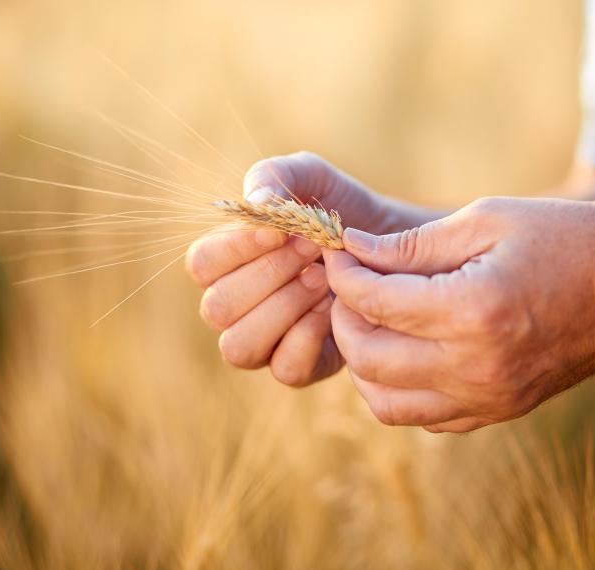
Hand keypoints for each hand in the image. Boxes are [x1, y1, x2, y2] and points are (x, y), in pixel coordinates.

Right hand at [185, 152, 441, 385]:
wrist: (393, 247)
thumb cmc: (341, 210)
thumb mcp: (313, 178)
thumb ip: (276, 176)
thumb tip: (257, 202)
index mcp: (227, 263)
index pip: (201, 264)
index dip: (236, 248)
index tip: (281, 231)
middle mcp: (236, 308)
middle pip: (217, 308)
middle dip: (270, 275)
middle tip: (314, 251)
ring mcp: (265, 343)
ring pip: (240, 347)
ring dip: (284, 308)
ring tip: (323, 279)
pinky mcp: (300, 367)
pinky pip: (285, 370)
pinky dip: (309, 337)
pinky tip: (333, 307)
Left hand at [323, 197, 594, 431]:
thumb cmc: (573, 239)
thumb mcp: (490, 220)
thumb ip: (413, 244)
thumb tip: (354, 251)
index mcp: (475, 311)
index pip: (374, 303)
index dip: (343, 275)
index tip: (337, 252)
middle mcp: (477, 367)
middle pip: (369, 358)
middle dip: (343, 317)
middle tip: (349, 285)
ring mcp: (489, 399)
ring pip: (385, 403)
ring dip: (364, 361)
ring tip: (373, 320)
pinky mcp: (500, 412)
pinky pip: (424, 419)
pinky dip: (398, 388)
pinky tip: (408, 348)